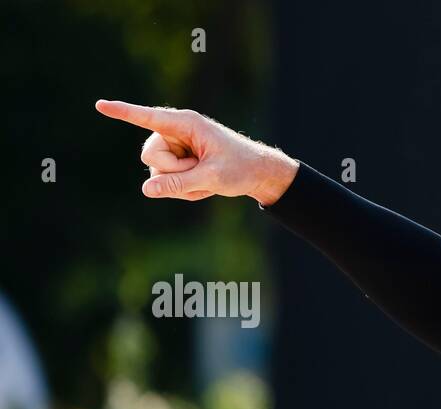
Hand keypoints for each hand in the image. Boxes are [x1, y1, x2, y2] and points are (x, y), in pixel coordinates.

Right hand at [94, 99, 298, 203]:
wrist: (258, 174)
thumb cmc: (240, 168)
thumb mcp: (211, 178)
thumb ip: (178, 184)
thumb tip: (146, 189)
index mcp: (186, 124)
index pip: (148, 117)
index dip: (123, 112)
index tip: (99, 105)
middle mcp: (175, 132)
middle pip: (151, 158)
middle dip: (174, 173)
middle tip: (203, 173)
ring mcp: (175, 147)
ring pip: (157, 173)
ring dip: (182, 185)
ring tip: (207, 180)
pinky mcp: (178, 162)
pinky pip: (168, 183)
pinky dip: (186, 190)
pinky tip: (205, 186)